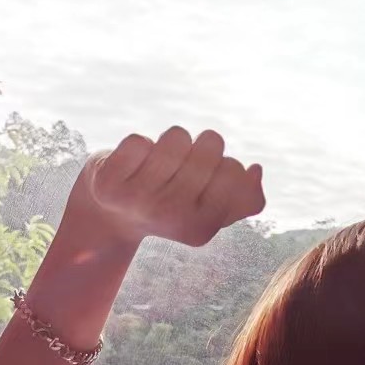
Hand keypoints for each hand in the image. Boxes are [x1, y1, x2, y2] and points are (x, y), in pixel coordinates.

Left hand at [63, 127, 265, 250]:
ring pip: (177, 136)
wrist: (113, 216)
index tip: (207, 178)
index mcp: (203, 228)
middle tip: (181, 166)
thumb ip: (246, 198)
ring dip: (170, 140)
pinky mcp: (109, 183)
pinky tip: (131, 166)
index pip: (235, 169)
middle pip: (211, 144)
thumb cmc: (171, 205)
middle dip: (200, 145)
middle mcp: (173, 217)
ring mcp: (139, 200)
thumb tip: (255, 171)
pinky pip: (138, 141)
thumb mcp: (213, 208)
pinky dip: (137, 145)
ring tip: (158, 162)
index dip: (223, 163)